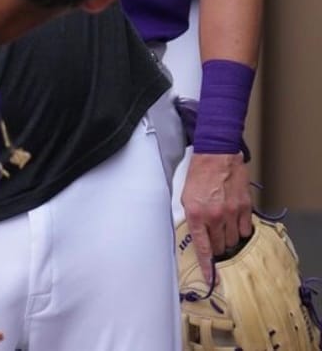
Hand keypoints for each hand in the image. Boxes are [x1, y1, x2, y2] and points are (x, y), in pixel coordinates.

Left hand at [181, 151, 253, 284]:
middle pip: (219, 246)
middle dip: (216, 247)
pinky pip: (246, 230)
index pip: (203, 248)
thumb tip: (196, 235)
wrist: (216, 153)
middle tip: (214, 241)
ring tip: (224, 229)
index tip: (211, 279)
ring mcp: (232, 213)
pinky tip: (236, 223)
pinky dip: (241, 230)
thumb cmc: (197, 172)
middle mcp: (215, 217)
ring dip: (228, 239)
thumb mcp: (185, 195)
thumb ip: (191, 216)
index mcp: (196, 214)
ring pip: (233, 240)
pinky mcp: (245, 207)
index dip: (208, 266)